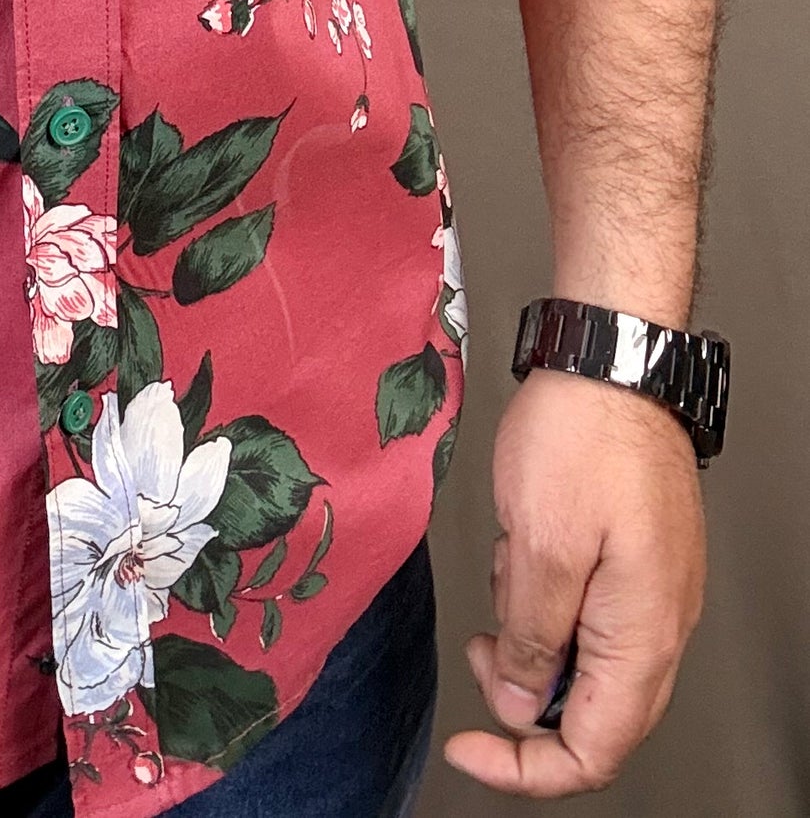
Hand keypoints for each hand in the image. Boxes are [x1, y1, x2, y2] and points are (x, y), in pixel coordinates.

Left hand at [443, 368, 705, 796]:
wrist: (611, 361)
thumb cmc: (582, 436)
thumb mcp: (537, 546)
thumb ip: (529, 637)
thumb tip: (518, 700)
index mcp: (642, 636)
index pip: (594, 751)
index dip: (525, 768)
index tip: (469, 748)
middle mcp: (659, 626)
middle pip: (591, 714)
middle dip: (522, 695)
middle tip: (477, 649)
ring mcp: (652, 593)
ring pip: (584, 659)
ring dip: (529, 632)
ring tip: (504, 569)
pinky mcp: (636, 561)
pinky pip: (588, 610)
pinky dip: (544, 594)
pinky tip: (523, 544)